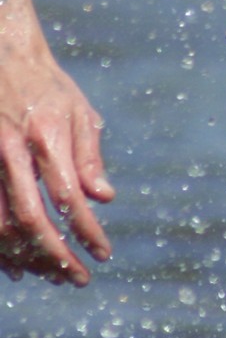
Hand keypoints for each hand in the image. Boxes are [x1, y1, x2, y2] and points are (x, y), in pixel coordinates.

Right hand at [0, 52, 113, 286]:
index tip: (103, 253)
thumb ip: (89, 157)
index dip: (86, 231)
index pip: (69, 197)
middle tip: (79, 279)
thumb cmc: (47, 86)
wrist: (2, 58)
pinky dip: (0, 249)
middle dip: (57, 257)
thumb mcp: (79, 112)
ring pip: (1, 226)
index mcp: (46, 136)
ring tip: (54, 276)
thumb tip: (104, 198)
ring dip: (27, 259)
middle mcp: (13, 152)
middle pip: (31, 220)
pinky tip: (17, 266)